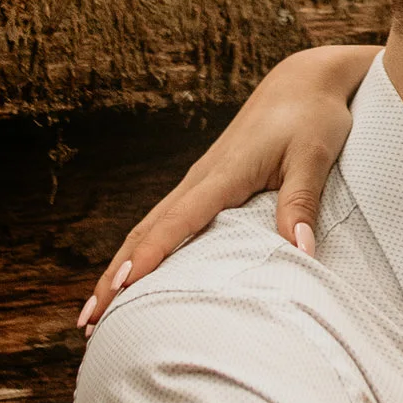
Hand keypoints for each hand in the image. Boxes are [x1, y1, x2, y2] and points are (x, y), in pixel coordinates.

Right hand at [76, 41, 375, 328]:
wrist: (302, 81)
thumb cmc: (312, 116)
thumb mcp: (314, 156)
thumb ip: (301, 202)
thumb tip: (302, 253)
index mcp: (223, 174)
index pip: (177, 222)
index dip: (149, 257)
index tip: (122, 289)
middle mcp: (200, 179)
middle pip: (144, 232)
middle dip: (114, 278)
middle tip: (89, 321)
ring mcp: (198, 181)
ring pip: (147, 228)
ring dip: (118, 268)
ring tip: (95, 311)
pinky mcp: (205, 183)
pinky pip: (162, 222)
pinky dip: (140, 250)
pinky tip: (133, 274)